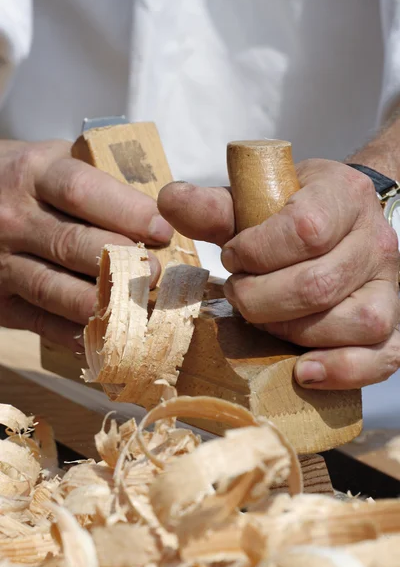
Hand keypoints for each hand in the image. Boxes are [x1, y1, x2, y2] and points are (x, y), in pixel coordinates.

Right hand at [0, 139, 171, 349]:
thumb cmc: (26, 183)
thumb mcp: (53, 163)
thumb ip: (98, 183)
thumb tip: (161, 215)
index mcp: (33, 174)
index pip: (82, 192)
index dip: (127, 212)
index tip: (162, 230)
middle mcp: (12, 218)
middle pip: (71, 244)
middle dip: (121, 262)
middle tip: (156, 274)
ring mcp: (0, 262)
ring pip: (54, 289)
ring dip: (102, 303)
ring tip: (139, 308)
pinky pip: (40, 321)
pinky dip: (75, 332)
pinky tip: (108, 333)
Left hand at [158, 159, 399, 389]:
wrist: (341, 222)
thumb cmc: (292, 213)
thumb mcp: (256, 201)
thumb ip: (214, 206)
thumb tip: (169, 200)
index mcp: (344, 196)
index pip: (305, 230)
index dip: (257, 252)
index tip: (232, 256)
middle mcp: (376, 242)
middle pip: (319, 285)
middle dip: (261, 299)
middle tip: (238, 293)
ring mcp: (390, 286)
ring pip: (354, 323)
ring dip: (293, 332)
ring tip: (265, 321)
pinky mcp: (392, 325)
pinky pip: (382, 357)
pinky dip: (342, 370)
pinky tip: (303, 370)